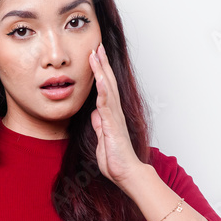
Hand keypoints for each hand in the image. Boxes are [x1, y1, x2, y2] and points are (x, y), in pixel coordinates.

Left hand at [89, 42, 140, 190]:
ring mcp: (114, 118)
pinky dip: (103, 92)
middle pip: (108, 83)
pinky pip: (107, 106)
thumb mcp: (102, 139)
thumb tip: (96, 114)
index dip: (100, 72)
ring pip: (108, 89)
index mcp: (110, 115)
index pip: (104, 89)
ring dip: (101, 71)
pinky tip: (99, 80)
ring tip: (96, 55)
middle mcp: (114, 113)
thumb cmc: (116, 160)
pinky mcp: (113, 126)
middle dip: (101, 64)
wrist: (126, 174)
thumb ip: (99, 126)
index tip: (95, 57)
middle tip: (97, 46)